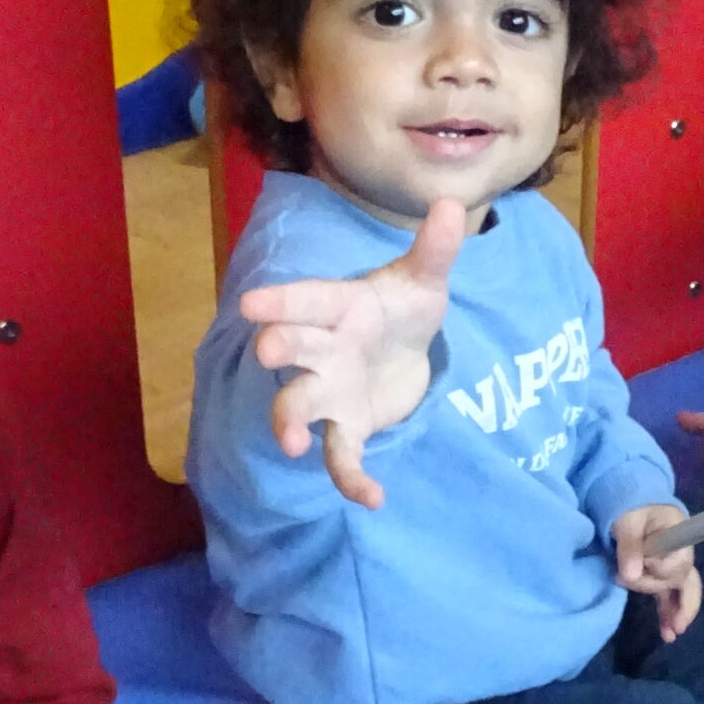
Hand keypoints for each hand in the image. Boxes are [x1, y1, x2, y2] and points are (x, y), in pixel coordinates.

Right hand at [239, 198, 465, 509]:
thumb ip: (435, 250)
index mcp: (339, 307)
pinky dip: (352, 479)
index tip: (249, 303)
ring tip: (292, 443)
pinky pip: (342, 456)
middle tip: (266, 351)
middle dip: (280, 348)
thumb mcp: (423, 280)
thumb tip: (454, 205)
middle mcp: (324, 349)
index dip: (280, 301)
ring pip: (301, 405)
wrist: (408, 351)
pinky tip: (373, 498)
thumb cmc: (402, 308)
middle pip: (295, 349)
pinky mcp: (348, 427)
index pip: (306, 300)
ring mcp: (330, 391)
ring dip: (290, 421)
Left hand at [613, 504, 702, 642]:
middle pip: (679, 580)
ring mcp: (673, 566)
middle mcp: (681, 553)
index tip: (641, 563)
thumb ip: (630, 545)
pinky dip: (668, 615)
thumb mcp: (627, 522)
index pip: (678, 562)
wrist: (631, 505)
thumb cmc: (631, 509)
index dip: (659, 568)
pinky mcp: (661, 577)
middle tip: (626, 580)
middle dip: (657, 589)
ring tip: (668, 634)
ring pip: (679, 594)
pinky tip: (668, 635)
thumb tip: (631, 574)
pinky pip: (670, 599)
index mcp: (679, 535)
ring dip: (673, 613)